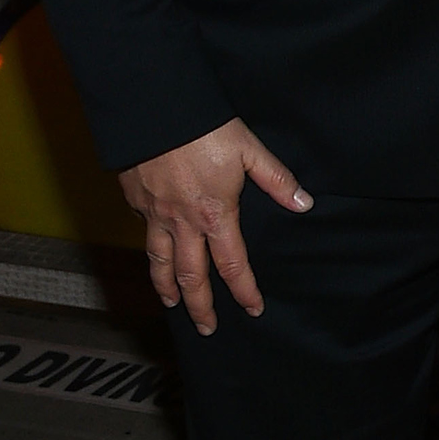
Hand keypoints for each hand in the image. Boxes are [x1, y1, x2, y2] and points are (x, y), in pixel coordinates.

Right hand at [119, 118, 312, 335]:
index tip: (253, 309)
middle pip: (190, 277)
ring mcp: (154, 215)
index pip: (232, 264)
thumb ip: (277, 180)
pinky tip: (154, 254)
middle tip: (206, 328)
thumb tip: (303, 204)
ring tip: (171, 305)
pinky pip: (143, 234)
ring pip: (159, 263)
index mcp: (215, 214)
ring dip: (166, 288)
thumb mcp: (250, 150)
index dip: (244, 290)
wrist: (154, 110)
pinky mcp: (135, 201)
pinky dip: (150, 251)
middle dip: (199, 306)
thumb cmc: (205, 128)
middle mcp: (182, 223)